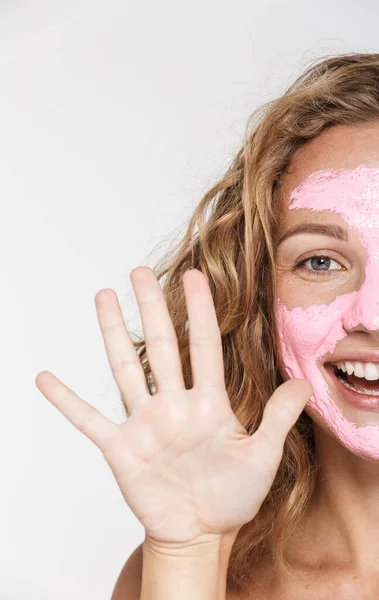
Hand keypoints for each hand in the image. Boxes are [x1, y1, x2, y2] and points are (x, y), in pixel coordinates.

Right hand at [35, 267, 312, 548]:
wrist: (200, 532)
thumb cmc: (232, 495)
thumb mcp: (263, 457)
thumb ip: (278, 419)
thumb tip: (305, 384)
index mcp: (209, 403)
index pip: (205, 347)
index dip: (201, 312)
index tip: (196, 276)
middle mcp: (174, 405)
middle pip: (162, 346)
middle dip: (153, 307)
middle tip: (141, 272)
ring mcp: (145, 424)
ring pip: (126, 369)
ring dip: (114, 334)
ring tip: (104, 296)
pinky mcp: (120, 448)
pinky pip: (88, 420)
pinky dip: (66, 400)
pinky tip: (45, 377)